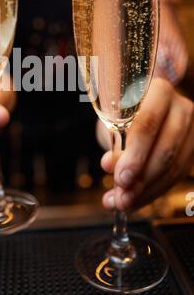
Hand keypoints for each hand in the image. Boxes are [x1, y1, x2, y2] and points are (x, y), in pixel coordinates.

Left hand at [98, 78, 193, 210]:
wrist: (143, 106)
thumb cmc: (124, 110)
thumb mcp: (114, 119)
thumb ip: (114, 141)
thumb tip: (110, 165)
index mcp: (159, 90)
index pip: (148, 124)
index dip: (135, 155)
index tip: (120, 178)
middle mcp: (181, 108)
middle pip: (165, 149)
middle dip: (141, 179)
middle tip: (121, 199)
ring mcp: (192, 129)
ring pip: (174, 167)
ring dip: (147, 191)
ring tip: (123, 204)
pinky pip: (178, 175)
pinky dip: (155, 191)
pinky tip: (137, 200)